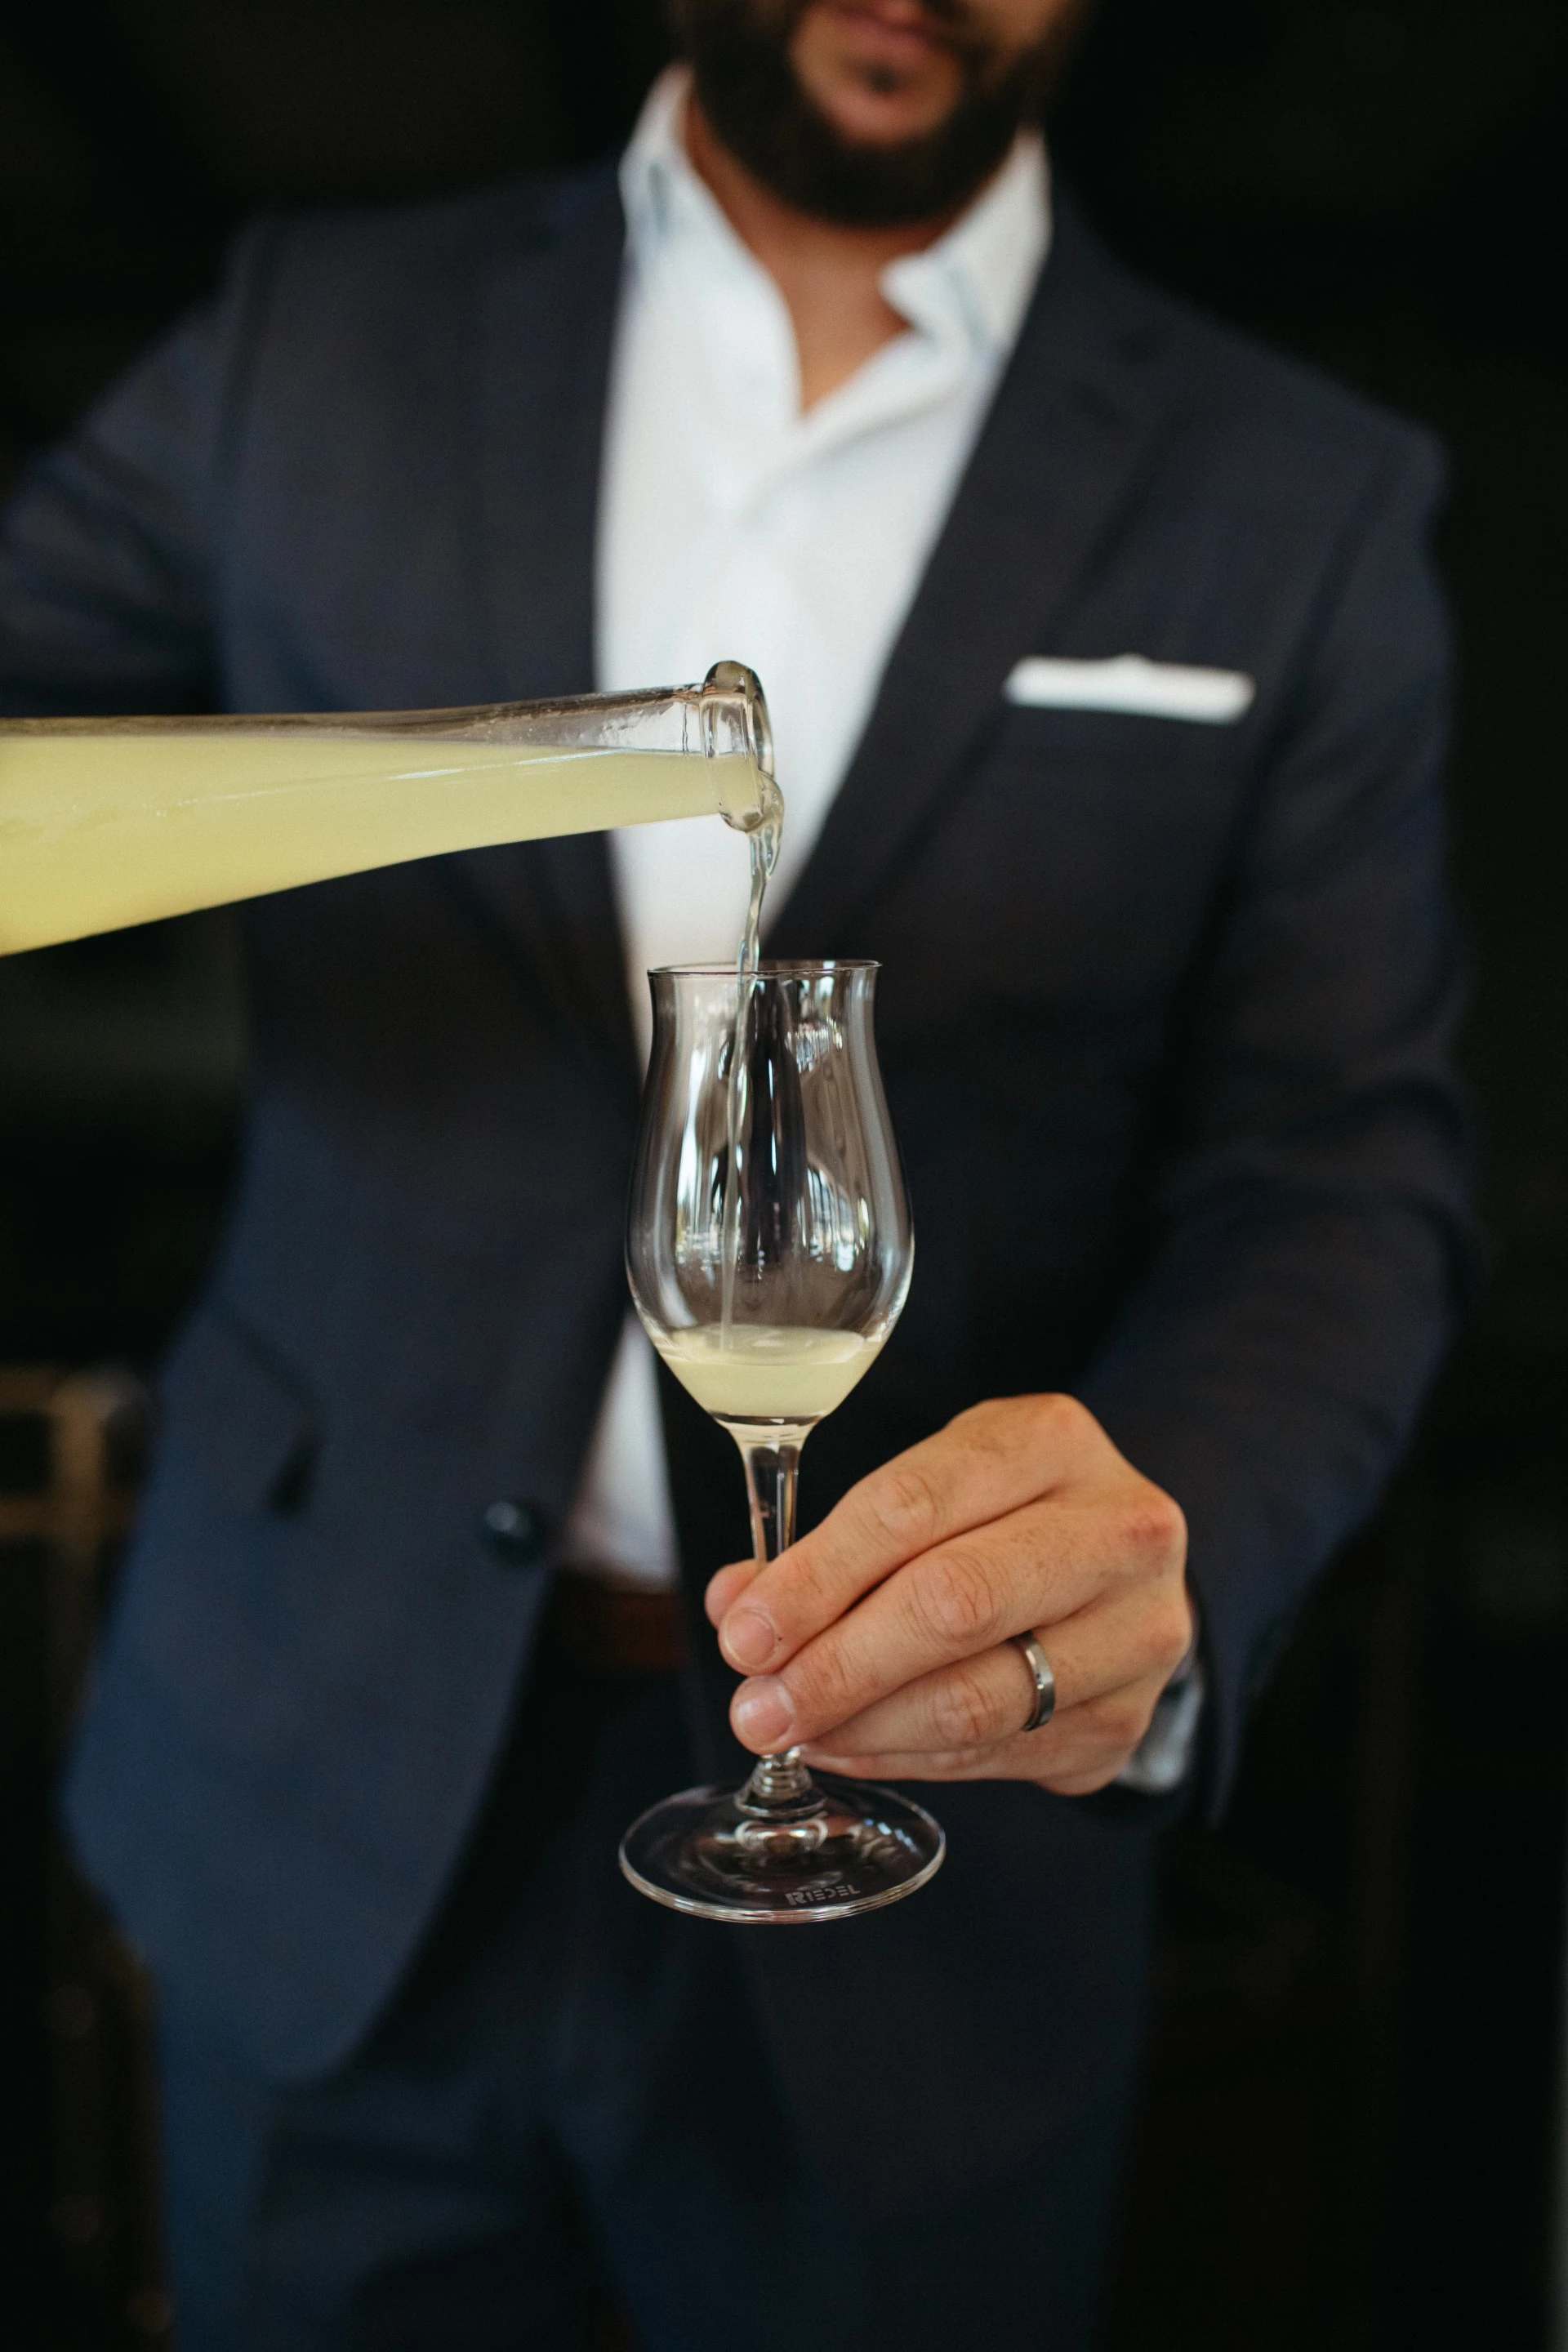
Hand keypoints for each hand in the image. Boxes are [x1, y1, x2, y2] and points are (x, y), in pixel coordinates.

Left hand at [705, 1395, 1191, 1795]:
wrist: (1122, 1569)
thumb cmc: (1003, 1516)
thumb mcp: (931, 1488)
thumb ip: (834, 1543)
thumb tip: (738, 1606)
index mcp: (1052, 1439)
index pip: (911, 1505)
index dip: (816, 1577)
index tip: (745, 1633)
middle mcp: (1117, 1529)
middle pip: (953, 1603)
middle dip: (835, 1665)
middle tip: (758, 1707)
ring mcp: (1138, 1629)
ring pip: (978, 1697)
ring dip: (864, 1726)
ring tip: (795, 1733)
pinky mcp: (1127, 1718)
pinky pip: (997, 1754)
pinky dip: (907, 1758)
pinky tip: (853, 1746)